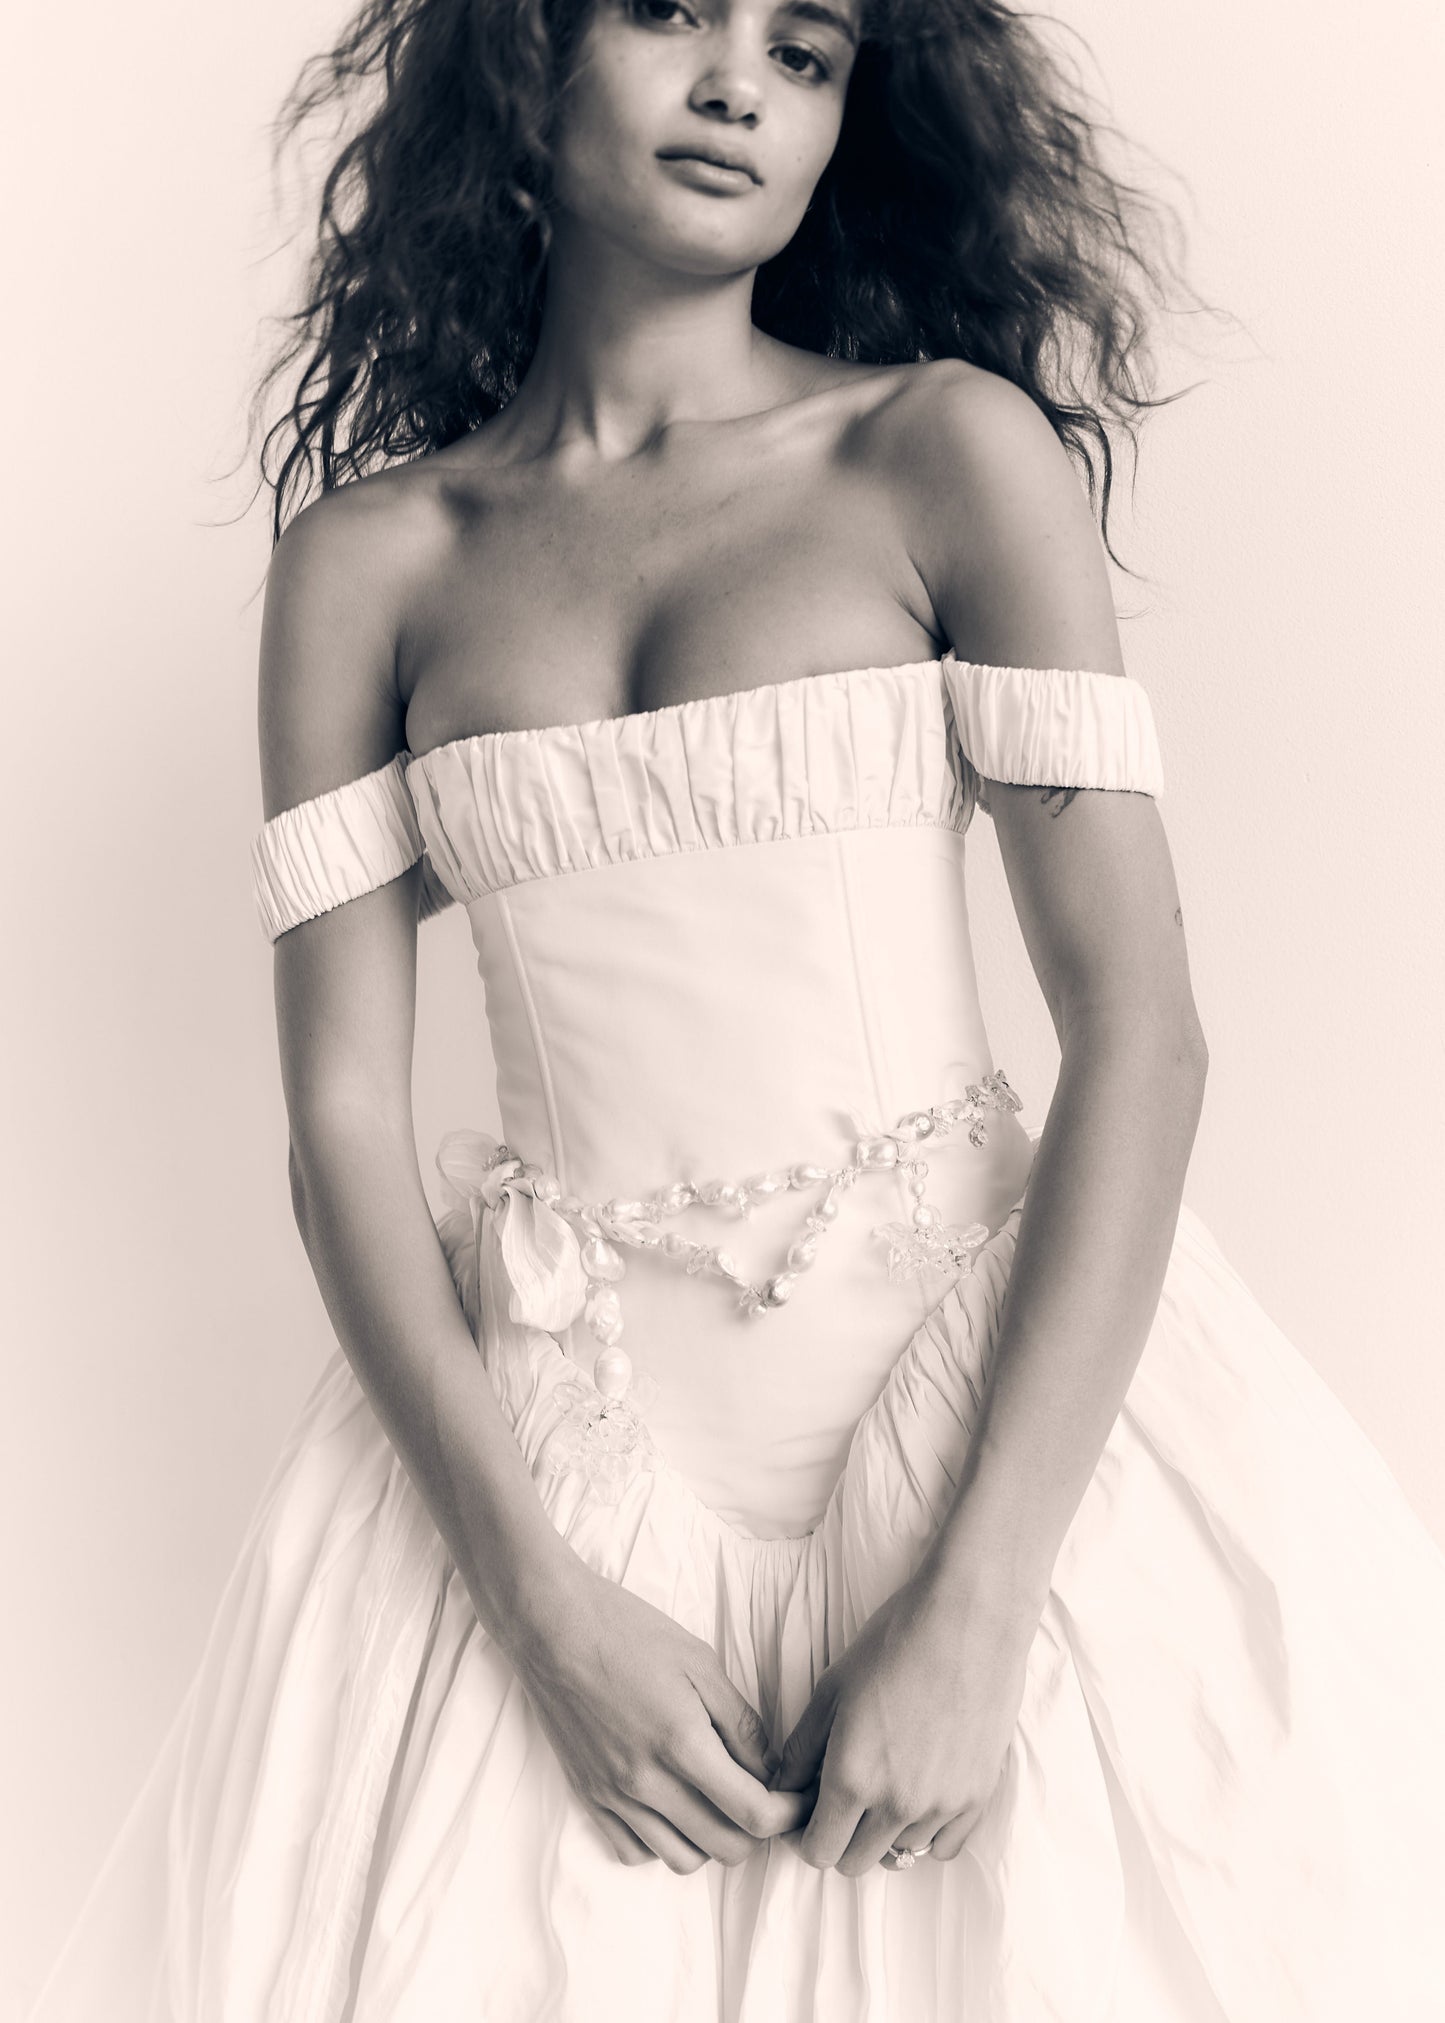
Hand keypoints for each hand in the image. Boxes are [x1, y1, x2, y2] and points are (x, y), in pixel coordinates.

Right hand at [508, 1555, 809, 1871]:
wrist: (552, 1627)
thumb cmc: (628, 1632)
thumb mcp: (699, 1662)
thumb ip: (740, 1722)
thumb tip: (768, 1769)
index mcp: (681, 1742)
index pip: (753, 1813)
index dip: (788, 1814)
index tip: (800, 1800)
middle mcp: (646, 1781)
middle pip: (724, 1847)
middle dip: (757, 1830)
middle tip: (763, 1798)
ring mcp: (613, 1795)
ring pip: (681, 1859)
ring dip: (711, 1840)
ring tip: (716, 1801)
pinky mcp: (588, 1797)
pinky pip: (635, 1852)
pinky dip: (663, 1841)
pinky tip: (671, 1805)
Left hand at [769, 1557, 1041, 1873]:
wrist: (969, 1618)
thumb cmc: (894, 1642)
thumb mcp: (832, 1689)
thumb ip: (802, 1749)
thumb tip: (782, 1788)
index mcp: (853, 1777)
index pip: (819, 1852)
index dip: (807, 1835)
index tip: (811, 1813)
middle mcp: (897, 1804)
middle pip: (856, 1863)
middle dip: (842, 1837)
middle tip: (845, 1797)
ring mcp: (942, 1805)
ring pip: (901, 1854)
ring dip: (886, 1831)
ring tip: (888, 1781)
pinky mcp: (978, 1797)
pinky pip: (944, 1847)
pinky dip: (928, 1831)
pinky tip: (922, 1790)